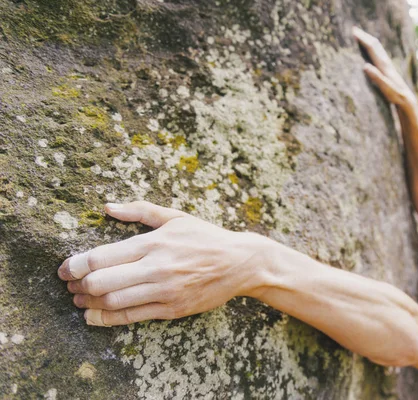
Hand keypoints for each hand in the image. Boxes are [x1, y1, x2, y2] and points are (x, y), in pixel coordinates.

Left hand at [57, 201, 268, 326]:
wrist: (240, 263)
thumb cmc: (206, 237)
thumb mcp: (176, 217)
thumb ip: (140, 210)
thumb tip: (107, 207)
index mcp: (155, 242)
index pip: (103, 256)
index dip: (76, 264)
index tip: (65, 268)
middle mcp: (157, 267)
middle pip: (102, 282)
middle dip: (78, 284)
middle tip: (68, 283)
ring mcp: (165, 291)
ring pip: (114, 302)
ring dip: (88, 303)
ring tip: (78, 299)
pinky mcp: (172, 309)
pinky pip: (132, 317)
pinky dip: (106, 319)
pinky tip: (93, 316)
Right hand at [352, 27, 417, 109]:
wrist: (407, 99)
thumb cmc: (396, 96)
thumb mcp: (386, 88)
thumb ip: (376, 77)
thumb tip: (365, 65)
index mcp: (384, 65)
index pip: (372, 48)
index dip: (362, 39)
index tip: (353, 32)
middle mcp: (386, 62)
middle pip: (375, 45)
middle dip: (364, 36)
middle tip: (354, 29)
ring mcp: (387, 65)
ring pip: (378, 48)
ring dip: (369, 40)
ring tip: (360, 36)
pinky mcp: (387, 69)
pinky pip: (379, 54)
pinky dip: (373, 48)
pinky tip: (371, 50)